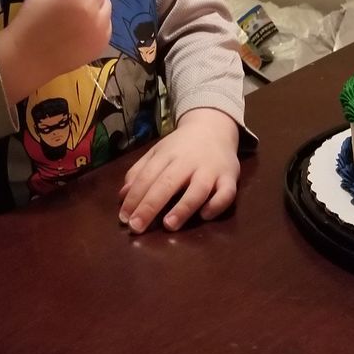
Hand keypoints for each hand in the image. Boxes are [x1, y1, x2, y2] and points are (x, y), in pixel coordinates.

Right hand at [0, 0, 110, 102]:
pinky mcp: (103, 41)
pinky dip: (97, 23)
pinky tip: (79, 31)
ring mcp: (99, 25)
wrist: (28, 57)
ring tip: (75, 17)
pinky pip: (107, 23)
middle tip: (70, 0)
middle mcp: (91, 5)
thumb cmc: (31, 20)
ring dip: (95, 5)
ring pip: (106, 3)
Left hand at [118, 107, 239, 232]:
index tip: (124, 218)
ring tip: (168, 225)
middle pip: (168, 183)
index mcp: (167, 154)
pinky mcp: (230, 177)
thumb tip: (122, 196)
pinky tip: (204, 215)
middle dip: (150, 206)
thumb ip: (139, 172)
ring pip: (198, 189)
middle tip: (136, 227)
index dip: (134, 197)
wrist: (213, 126)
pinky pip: (227, 193)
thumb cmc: (181, 146)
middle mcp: (188, 161)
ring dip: (183, 207)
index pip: (147, 176)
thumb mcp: (157, 153)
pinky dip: (217, 205)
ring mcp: (211, 169)